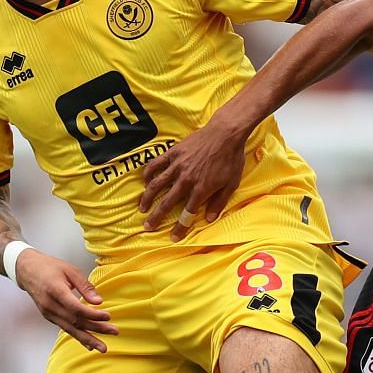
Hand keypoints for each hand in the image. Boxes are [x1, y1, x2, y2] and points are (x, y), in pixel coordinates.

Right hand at [13, 249, 118, 351]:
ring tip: (103, 348)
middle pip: (75, 321)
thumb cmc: (49, 267)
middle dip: (96, 329)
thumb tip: (98, 302)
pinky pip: (65, 329)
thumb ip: (85, 286)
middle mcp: (50, 305)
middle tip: (114, 332)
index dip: (92, 314)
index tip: (108, 316)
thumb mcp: (70, 270)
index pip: (75, 308)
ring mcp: (48, 313)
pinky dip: (78, 337)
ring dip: (88, 339)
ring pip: (70, 329)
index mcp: (55, 290)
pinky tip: (89, 345)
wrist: (27, 271)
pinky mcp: (49, 317)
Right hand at [139, 120, 247, 239]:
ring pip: (157, 185)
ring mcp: (177, 166)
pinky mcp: (173, 153)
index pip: (187, 214)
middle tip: (147, 226)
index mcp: (201, 190)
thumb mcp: (231, 184)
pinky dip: (149, 173)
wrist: (225, 134)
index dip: (180, 228)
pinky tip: (145, 181)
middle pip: (167, 203)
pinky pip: (156, 164)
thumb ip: (219, 202)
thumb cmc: (231, 159)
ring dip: (147, 198)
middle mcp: (186, 180)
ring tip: (142, 208)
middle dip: (156, 217)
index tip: (173, 237)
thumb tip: (210, 219)